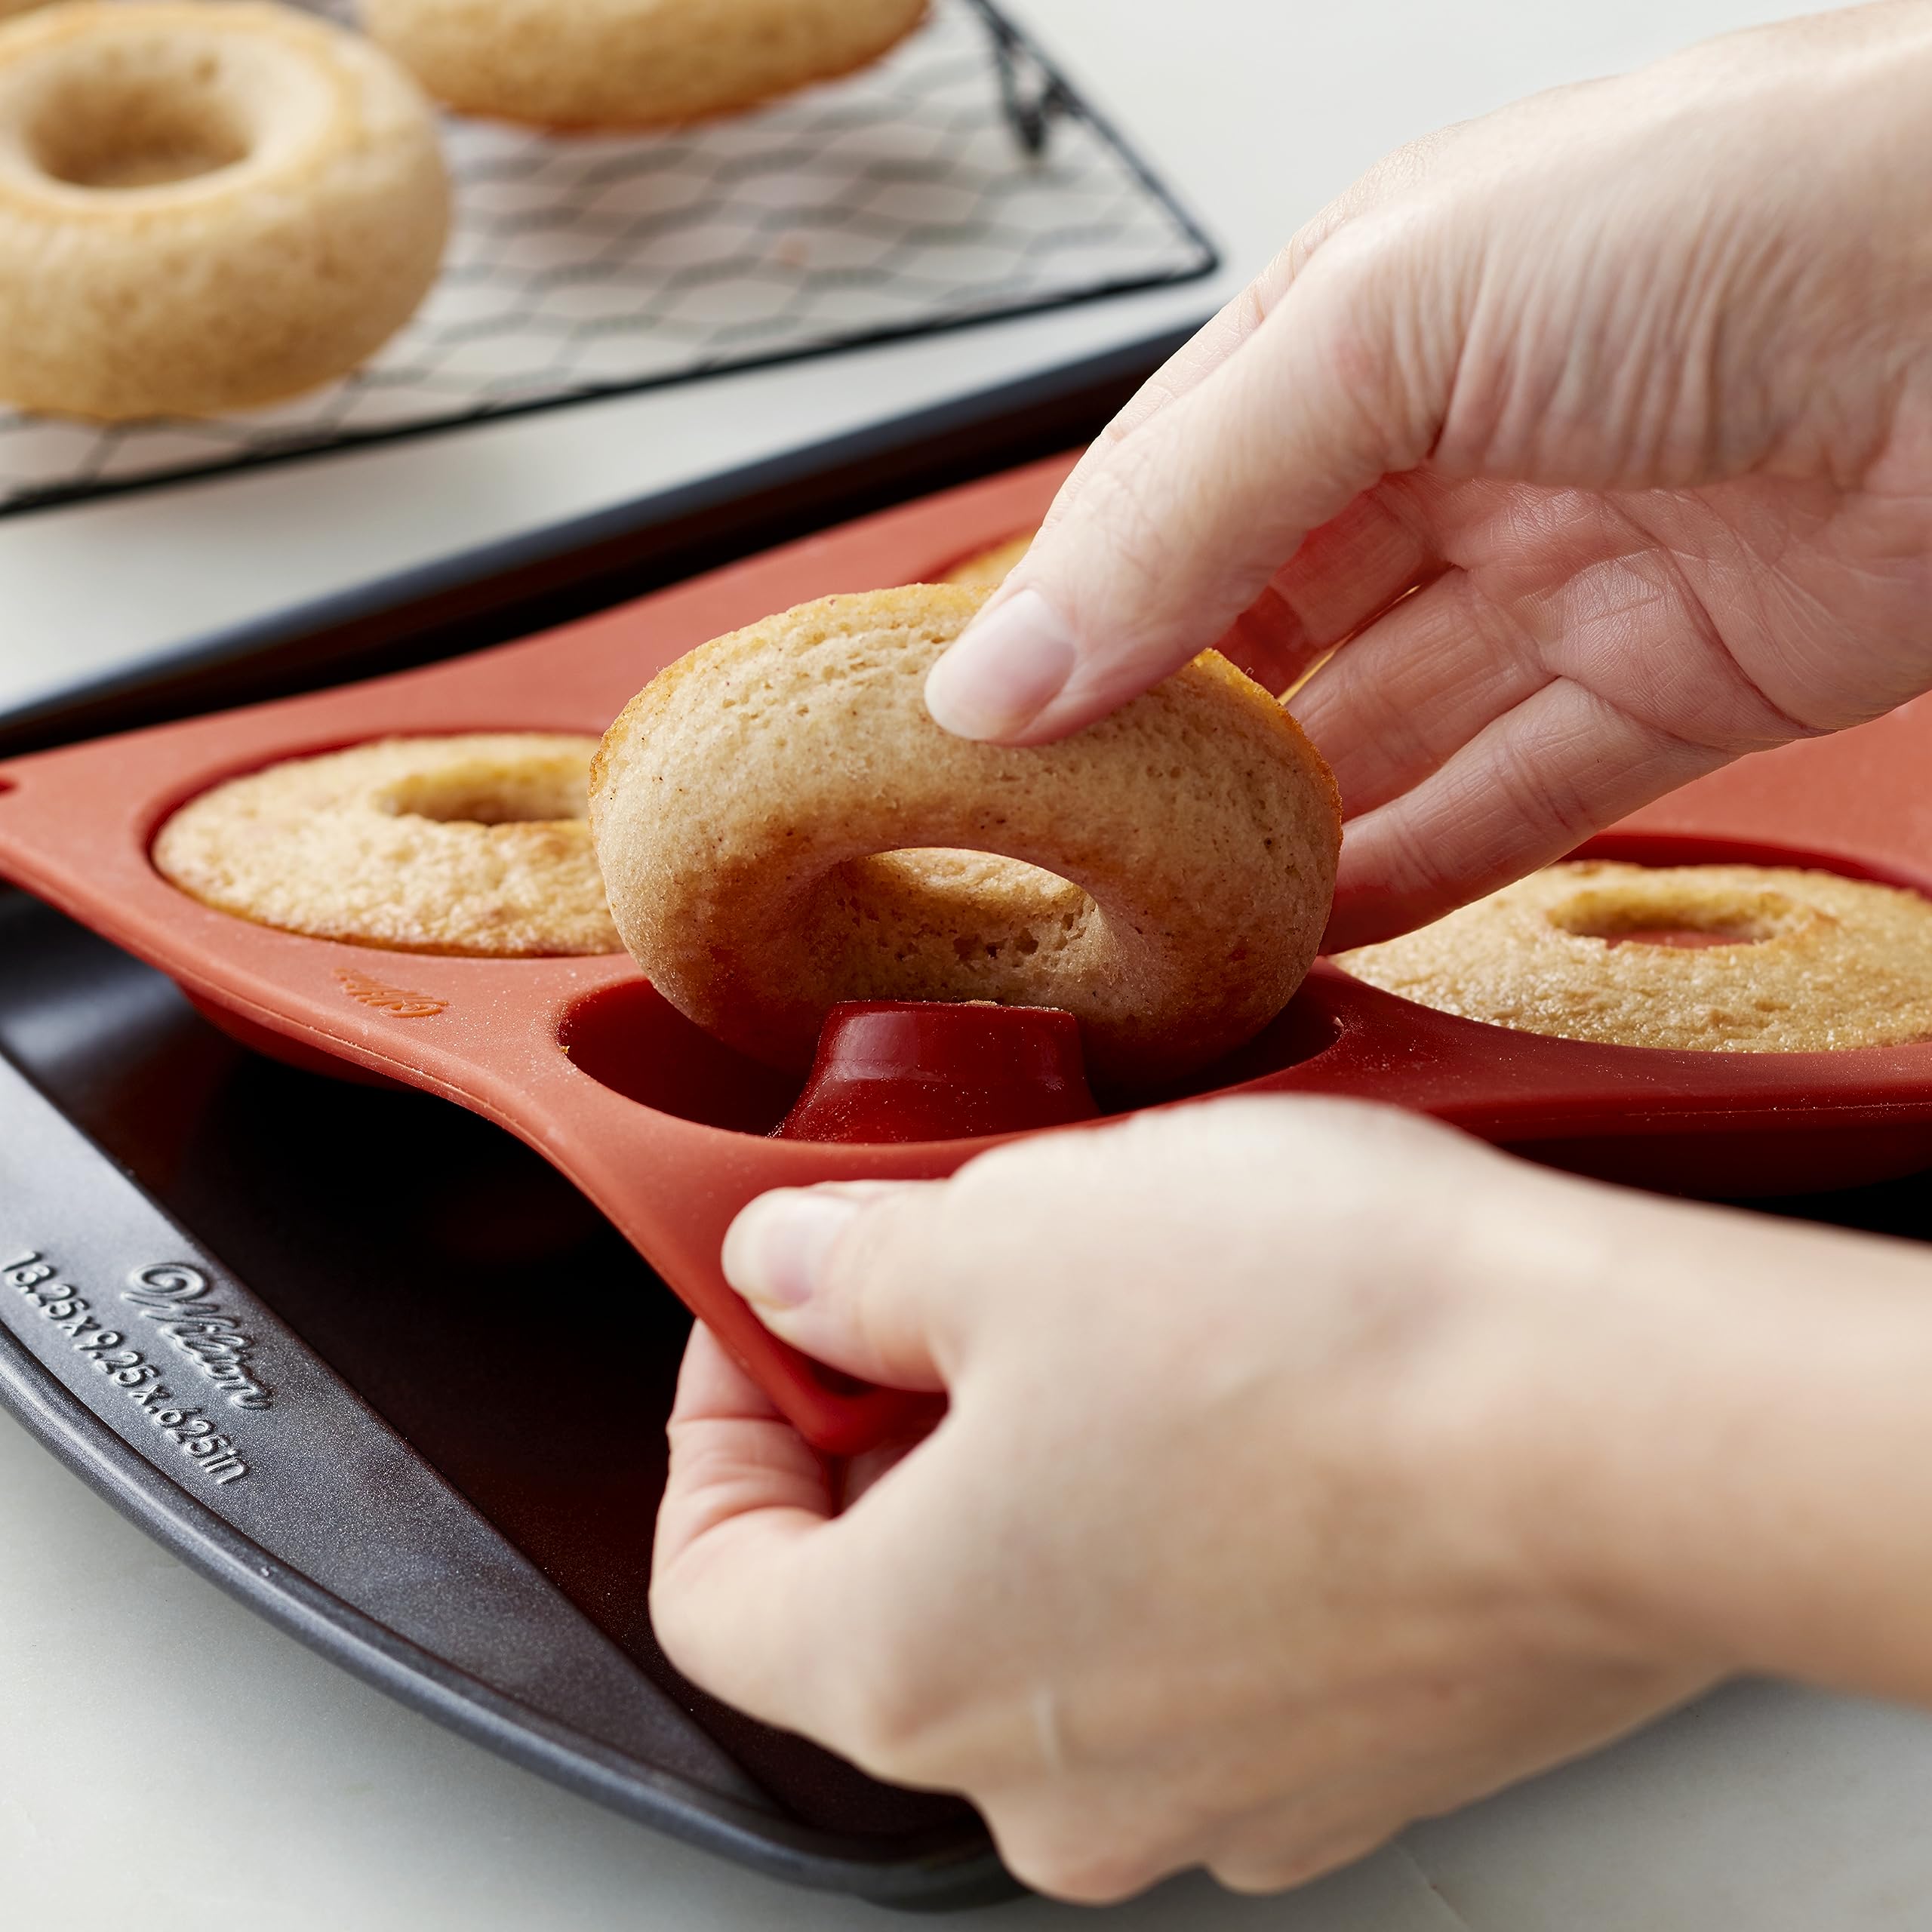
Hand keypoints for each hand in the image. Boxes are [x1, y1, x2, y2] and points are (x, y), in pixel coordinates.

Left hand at [653, 1100, 1741, 1900]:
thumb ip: (858, 1268)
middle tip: (951, 1286)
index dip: (718, 1430)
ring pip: (1060, 1615)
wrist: (1628, 1431)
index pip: (714, 1583)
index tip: (775, 1322)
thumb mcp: (1011, 1231)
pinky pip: (1210, 1636)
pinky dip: (1188, 1520)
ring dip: (1053, 1468)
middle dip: (896, 1432)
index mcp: (913, 1666)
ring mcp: (1220, 1786)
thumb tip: (791, 1274)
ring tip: (1121, 1316)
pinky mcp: (1358, 1754)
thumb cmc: (1320, 1345)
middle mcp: (1055, 1778)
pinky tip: (1255, 1395)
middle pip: (890, 1602)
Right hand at [923, 1, 1931, 947]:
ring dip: (1281, 826)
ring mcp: (1564, 570)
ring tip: (1170, 913)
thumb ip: (1185, 504)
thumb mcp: (1391, 317)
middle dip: (1169, 739)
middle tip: (1068, 850)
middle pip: (1264, 630)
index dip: (1069, 624)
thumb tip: (1010, 664)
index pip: (1164, 499)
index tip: (984, 744)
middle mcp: (1454, 448)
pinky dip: (1418, 867)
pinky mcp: (1675, 682)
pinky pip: (1512, 795)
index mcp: (1361, 325)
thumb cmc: (1753, 204)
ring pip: (1380, 731)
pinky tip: (1320, 921)